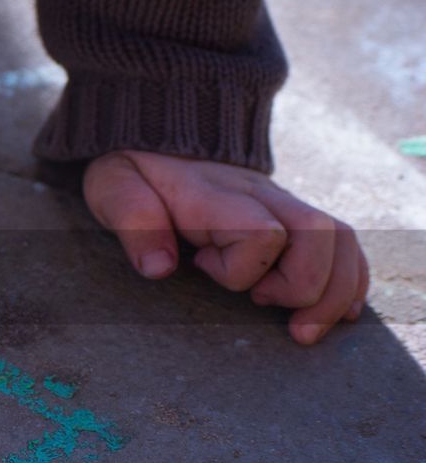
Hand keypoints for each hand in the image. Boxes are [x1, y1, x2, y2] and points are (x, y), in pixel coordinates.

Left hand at [83, 150, 367, 344]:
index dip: (239, 268)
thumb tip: (159, 269)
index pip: (261, 233)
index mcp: (216, 196)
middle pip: (319, 236)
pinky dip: (348, 278)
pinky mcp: (292, 214)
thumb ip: (134, 224)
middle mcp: (261, 196)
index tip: (201, 265)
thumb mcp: (114, 189)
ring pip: (340, 239)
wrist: (157, 134)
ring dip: (333, 291)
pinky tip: (336, 310)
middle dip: (302, 288)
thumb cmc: (135, 171)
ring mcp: (282, 203)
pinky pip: (342, 240)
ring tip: (303, 328)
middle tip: (261, 304)